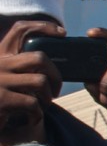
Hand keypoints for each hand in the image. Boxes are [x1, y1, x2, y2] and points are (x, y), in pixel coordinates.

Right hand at [0, 19, 64, 145]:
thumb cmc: (0, 101)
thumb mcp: (8, 79)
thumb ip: (22, 69)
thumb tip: (51, 66)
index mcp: (0, 56)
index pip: (20, 29)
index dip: (43, 26)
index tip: (62, 33)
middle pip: (40, 58)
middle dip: (55, 76)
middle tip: (55, 91)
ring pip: (40, 81)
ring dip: (47, 98)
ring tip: (41, 107)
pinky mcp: (1, 99)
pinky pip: (33, 103)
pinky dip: (38, 114)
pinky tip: (31, 119)